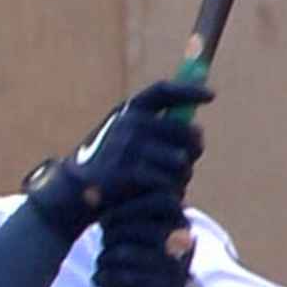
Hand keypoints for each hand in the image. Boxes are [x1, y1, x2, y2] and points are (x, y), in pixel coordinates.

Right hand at [22, 80, 211, 236]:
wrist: (75, 192)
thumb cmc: (107, 163)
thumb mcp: (123, 135)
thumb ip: (154, 127)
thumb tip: (194, 120)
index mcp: (128, 111)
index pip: (164, 92)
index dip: (189, 91)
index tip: (211, 95)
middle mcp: (129, 124)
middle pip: (185, 131)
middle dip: (194, 148)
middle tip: (191, 159)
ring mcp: (129, 149)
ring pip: (181, 162)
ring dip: (182, 176)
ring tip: (171, 182)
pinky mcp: (130, 174)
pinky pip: (168, 183)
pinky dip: (169, 192)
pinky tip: (162, 195)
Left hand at [91, 190, 210, 286]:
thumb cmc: (148, 265)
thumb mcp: (143, 237)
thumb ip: (127, 215)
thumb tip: (90, 193)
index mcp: (181, 224)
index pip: (162, 201)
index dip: (129, 206)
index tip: (105, 218)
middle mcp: (184, 244)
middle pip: (143, 228)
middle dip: (114, 234)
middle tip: (103, 242)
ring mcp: (177, 269)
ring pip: (133, 254)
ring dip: (107, 257)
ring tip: (101, 262)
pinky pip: (132, 279)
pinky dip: (109, 277)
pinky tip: (99, 278)